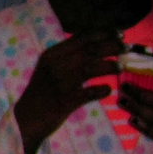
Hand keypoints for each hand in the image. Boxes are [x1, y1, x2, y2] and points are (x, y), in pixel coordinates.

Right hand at [14, 31, 121, 153]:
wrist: (25, 120)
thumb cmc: (39, 94)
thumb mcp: (48, 69)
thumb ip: (66, 56)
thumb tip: (93, 44)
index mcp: (51, 55)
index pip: (82, 38)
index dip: (104, 33)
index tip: (120, 33)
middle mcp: (55, 65)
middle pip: (90, 50)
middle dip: (112, 46)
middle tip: (126, 47)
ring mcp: (60, 83)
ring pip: (91, 68)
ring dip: (109, 66)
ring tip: (120, 67)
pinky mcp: (65, 101)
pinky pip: (89, 92)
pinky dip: (101, 90)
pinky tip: (108, 90)